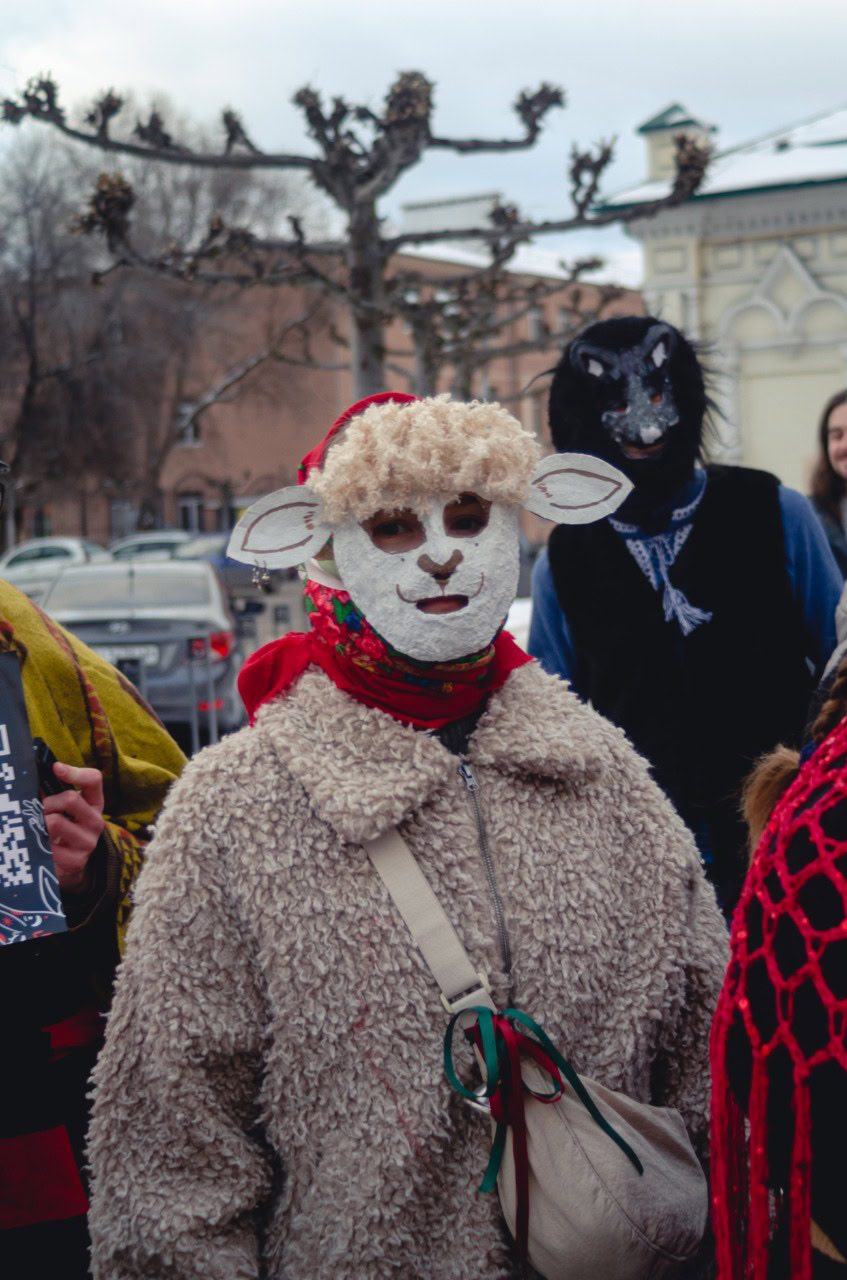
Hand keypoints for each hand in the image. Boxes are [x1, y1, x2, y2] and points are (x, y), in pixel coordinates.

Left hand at [42, 763, 105, 893]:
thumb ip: (53, 792)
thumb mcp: (63, 809)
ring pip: (55, 822)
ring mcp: (88, 842)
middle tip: (37, 810)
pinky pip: (47, 845)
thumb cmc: (61, 829)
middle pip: (70, 798)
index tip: (55, 768)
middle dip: (46, 802)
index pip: (94, 779)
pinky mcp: (76, 861)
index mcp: (94, 803)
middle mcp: (97, 821)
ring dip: (38, 823)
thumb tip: (32, 778)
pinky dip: (36, 843)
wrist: (69, 866)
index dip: (74, 772)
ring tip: (36, 829)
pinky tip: (38, 846)